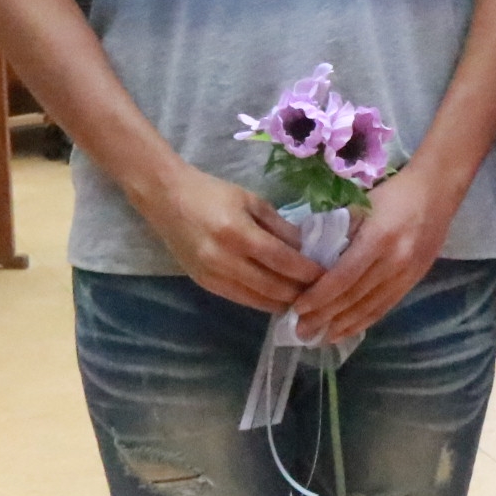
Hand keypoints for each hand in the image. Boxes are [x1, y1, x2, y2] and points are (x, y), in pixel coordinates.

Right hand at [141, 166, 321, 313]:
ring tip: (305, 301)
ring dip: (283, 303)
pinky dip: (262, 302)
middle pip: (272, 287)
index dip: (307, 272)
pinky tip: (278, 300)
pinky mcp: (204, 285)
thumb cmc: (212, 193)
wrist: (166, 199)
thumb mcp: (251, 201)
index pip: (282, 261)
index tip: (329, 276)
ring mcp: (212, 276)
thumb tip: (306, 250)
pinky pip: (240, 300)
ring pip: (257, 300)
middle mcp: (225, 260)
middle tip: (323, 294)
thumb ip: (279, 227)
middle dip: (300, 293)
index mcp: (238, 233)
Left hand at [289, 166, 454, 343]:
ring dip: (344, 325)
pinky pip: (386, 307)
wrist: (436, 192)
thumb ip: (337, 233)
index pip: (343, 277)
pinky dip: (365, 321)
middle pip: (354, 297)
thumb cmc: (392, 194)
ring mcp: (407, 274)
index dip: (319, 297)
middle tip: (301, 331)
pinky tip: (347, 330)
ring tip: (320, 337)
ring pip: (370, 308)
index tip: (298, 310)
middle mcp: (394, 261)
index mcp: (378, 239)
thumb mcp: (361, 207)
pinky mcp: (415, 280)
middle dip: (325, 317)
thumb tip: (307, 258)